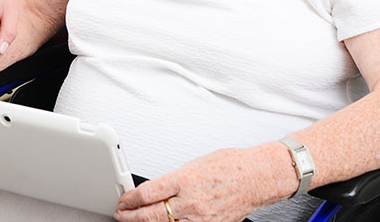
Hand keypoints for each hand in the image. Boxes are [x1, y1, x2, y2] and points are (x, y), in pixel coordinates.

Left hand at [114, 149, 266, 221]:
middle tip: (122, 214)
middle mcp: (192, 201)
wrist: (257, 177)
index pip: (148, 193)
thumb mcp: (194, 164)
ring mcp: (201, 218)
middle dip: (131, 216)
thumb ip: (174, 179)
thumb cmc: (232, 165)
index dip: (130, 199)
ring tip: (137, 221)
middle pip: (152, 215)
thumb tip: (155, 190)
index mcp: (185, 179)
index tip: (124, 200)